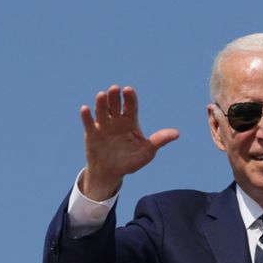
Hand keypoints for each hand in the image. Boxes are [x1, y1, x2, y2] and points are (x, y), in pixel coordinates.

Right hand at [79, 85, 178, 199]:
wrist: (111, 173)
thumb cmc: (131, 161)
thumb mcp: (147, 152)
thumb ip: (159, 141)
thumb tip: (177, 134)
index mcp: (131, 122)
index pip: (131, 106)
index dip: (130, 98)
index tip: (128, 90)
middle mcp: (116, 120)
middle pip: (115, 105)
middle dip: (115, 97)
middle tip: (115, 89)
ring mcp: (103, 126)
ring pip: (102, 111)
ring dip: (101, 103)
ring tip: (102, 95)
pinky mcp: (91, 134)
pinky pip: (89, 123)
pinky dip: (86, 116)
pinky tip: (85, 109)